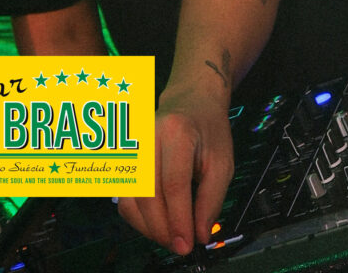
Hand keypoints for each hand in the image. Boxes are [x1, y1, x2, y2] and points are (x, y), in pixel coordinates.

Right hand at [117, 82, 233, 254]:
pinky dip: (140, 219)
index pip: (173, 183)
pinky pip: (125, 200)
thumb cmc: (207, 128)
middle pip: (148, 195)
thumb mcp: (222, 161)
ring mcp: (132, 148)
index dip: (179, 220)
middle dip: (164, 229)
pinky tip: (159, 223)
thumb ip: (212, 199)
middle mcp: (147, 137)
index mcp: (177, 131)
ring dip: (150, 228)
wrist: (191, 100)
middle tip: (182, 245)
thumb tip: (200, 234)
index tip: (188, 244)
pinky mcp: (125, 161)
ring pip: (131, 201)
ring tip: (173, 236)